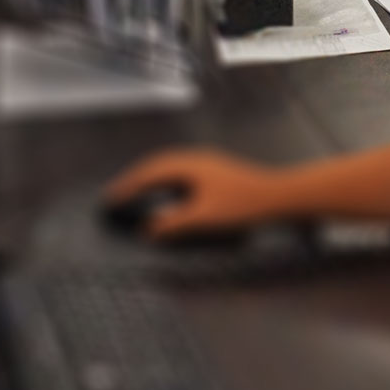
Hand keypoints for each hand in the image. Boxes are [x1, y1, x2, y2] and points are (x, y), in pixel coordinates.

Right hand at [102, 148, 294, 239]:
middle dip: (134, 179)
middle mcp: (196, 159)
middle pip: (156, 165)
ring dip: (150, 179)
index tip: (110, 199)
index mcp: (189, 166)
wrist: (279, 197)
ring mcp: (208, 163)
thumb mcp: (205, 218)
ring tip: (135, 192)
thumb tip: (149, 230)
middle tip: (117, 194)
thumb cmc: (244, 205)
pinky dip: (166, 182)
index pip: (150, 174)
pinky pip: (181, 172)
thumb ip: (174, 224)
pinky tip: (168, 194)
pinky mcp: (216, 172)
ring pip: (169, 167)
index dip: (128, 187)